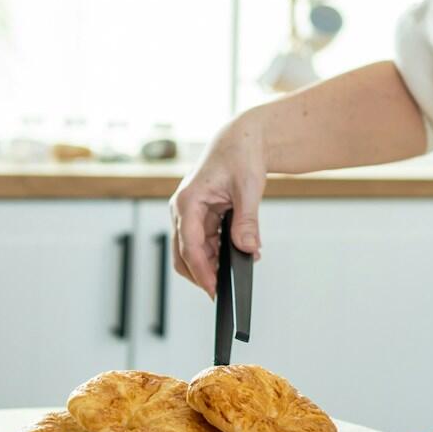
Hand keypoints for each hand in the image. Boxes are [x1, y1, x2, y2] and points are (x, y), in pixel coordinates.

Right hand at [169, 118, 266, 297]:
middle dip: (203, 274)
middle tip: (224, 291)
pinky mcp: (202, 216)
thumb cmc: (241, 155)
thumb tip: (248, 249)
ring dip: (214, 264)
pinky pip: (206, 242)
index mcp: (188, 201)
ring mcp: (191, 214)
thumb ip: (247, 221)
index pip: (189, 246)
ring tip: (240, 269)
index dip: (202, 271)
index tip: (214, 290)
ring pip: (195, 251)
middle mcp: (183, 209)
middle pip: (184, 255)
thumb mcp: (248, 188)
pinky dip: (220, 252)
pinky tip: (241, 255)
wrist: (243, 139)